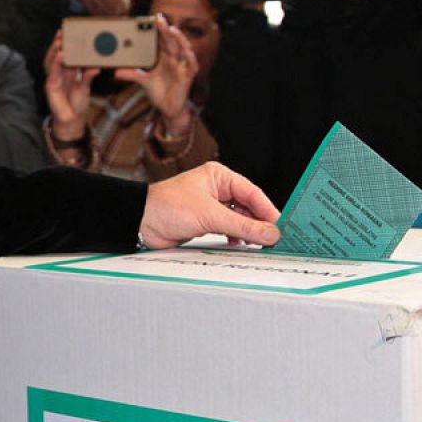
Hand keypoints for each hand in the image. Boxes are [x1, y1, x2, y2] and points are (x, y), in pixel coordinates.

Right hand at [43, 30, 95, 140]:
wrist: (72, 119)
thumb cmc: (78, 102)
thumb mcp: (85, 87)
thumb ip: (88, 76)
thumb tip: (96, 67)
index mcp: (67, 70)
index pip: (65, 53)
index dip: (65, 43)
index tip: (68, 31)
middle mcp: (59, 72)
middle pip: (56, 54)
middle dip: (58, 43)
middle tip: (62, 32)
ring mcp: (53, 78)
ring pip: (51, 61)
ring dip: (54, 50)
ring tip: (60, 41)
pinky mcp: (50, 86)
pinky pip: (53, 72)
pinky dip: (56, 63)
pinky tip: (60, 55)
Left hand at [115, 14, 196, 134]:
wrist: (168, 108)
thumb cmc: (159, 92)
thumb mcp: (144, 81)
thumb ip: (132, 74)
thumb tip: (116, 71)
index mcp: (164, 57)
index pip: (163, 40)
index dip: (160, 29)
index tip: (154, 18)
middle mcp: (174, 59)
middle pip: (172, 41)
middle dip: (166, 29)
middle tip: (159, 19)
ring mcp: (182, 67)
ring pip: (184, 49)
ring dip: (179, 39)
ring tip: (172, 30)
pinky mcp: (187, 77)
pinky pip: (192, 66)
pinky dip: (190, 58)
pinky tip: (187, 52)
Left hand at [140, 162, 281, 248]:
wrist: (140, 222)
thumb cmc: (167, 207)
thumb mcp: (210, 216)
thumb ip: (243, 227)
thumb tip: (270, 233)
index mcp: (219, 176)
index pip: (252, 193)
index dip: (268, 211)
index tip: (281, 227)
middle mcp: (216, 189)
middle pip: (247, 207)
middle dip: (259, 223)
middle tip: (274, 240)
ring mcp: (211, 206)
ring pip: (238, 219)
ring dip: (247, 232)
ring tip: (260, 245)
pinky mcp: (204, 222)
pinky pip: (227, 229)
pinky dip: (235, 237)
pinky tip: (239, 245)